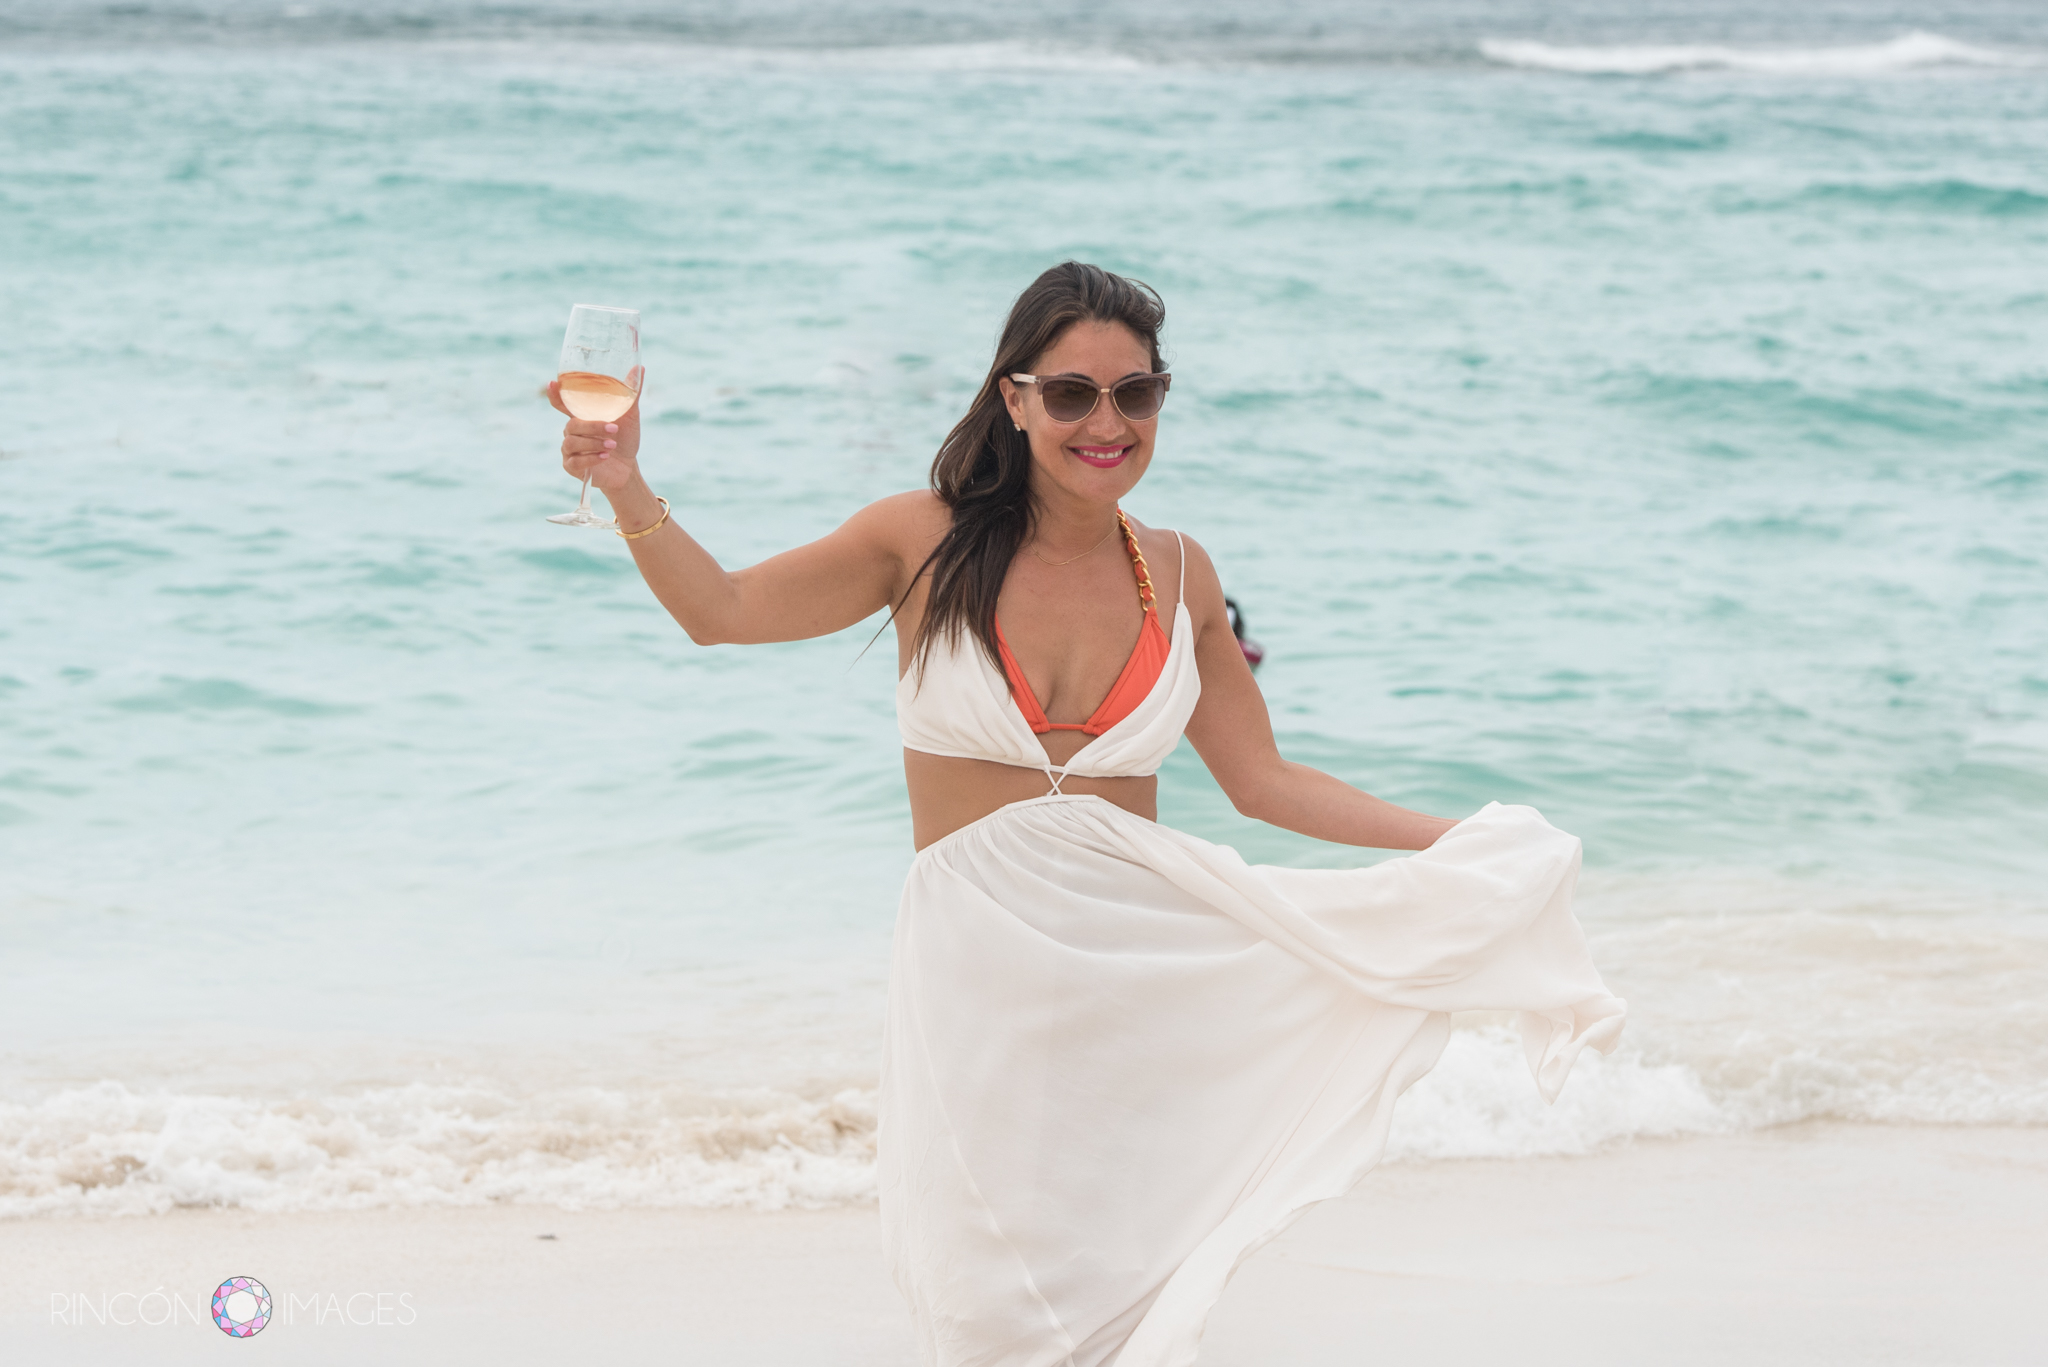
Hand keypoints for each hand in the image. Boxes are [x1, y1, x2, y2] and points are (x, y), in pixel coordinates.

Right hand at [547, 365, 642, 493]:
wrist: (627, 467)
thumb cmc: (625, 438)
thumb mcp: (630, 415)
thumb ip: (630, 393)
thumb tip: (639, 367)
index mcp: (581, 416)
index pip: (562, 403)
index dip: (555, 394)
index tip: (552, 383)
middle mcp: (571, 431)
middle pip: (572, 424)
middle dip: (592, 426)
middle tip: (613, 429)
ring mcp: (569, 449)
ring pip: (572, 442)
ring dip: (593, 442)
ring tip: (612, 445)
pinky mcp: (571, 466)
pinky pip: (575, 461)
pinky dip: (591, 458)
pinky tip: (605, 456)